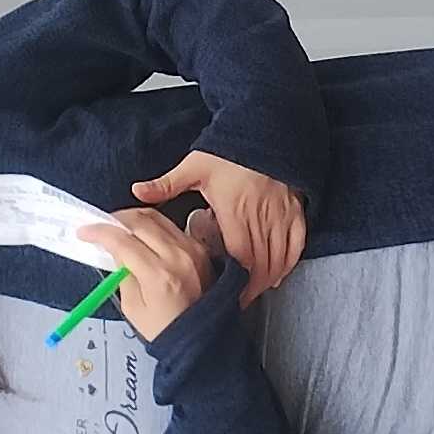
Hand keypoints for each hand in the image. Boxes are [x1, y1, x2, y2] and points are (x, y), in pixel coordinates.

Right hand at [80, 204, 220, 340]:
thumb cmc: (167, 329)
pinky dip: (153, 227)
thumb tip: (114, 249)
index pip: (122, 240)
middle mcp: (178, 257)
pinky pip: (171, 227)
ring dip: (133, 220)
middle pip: (140, 220)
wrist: (202, 337)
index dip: (98, 232)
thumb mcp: (132, 307)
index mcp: (158, 275)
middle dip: (115, 220)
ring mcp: (192, 250)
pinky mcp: (199, 249)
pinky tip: (142, 238)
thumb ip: (122, 273)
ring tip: (119, 230)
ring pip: (157, 218)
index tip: (86, 231)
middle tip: (101, 227)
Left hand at [136, 151, 306, 301]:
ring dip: (267, 280)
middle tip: (236, 302)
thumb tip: (137, 191)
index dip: (235, 280)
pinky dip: (288, 263)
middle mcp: (260, 216)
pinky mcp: (294, 212)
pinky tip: (278, 275)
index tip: (226, 295)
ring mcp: (280, 216)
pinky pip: (296, 245)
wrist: (265, 131)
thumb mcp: (195, 166)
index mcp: (234, 210)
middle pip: (260, 264)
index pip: (238, 255)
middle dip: (249, 287)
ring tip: (252, 293)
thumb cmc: (230, 152)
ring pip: (278, 258)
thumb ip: (167, 184)